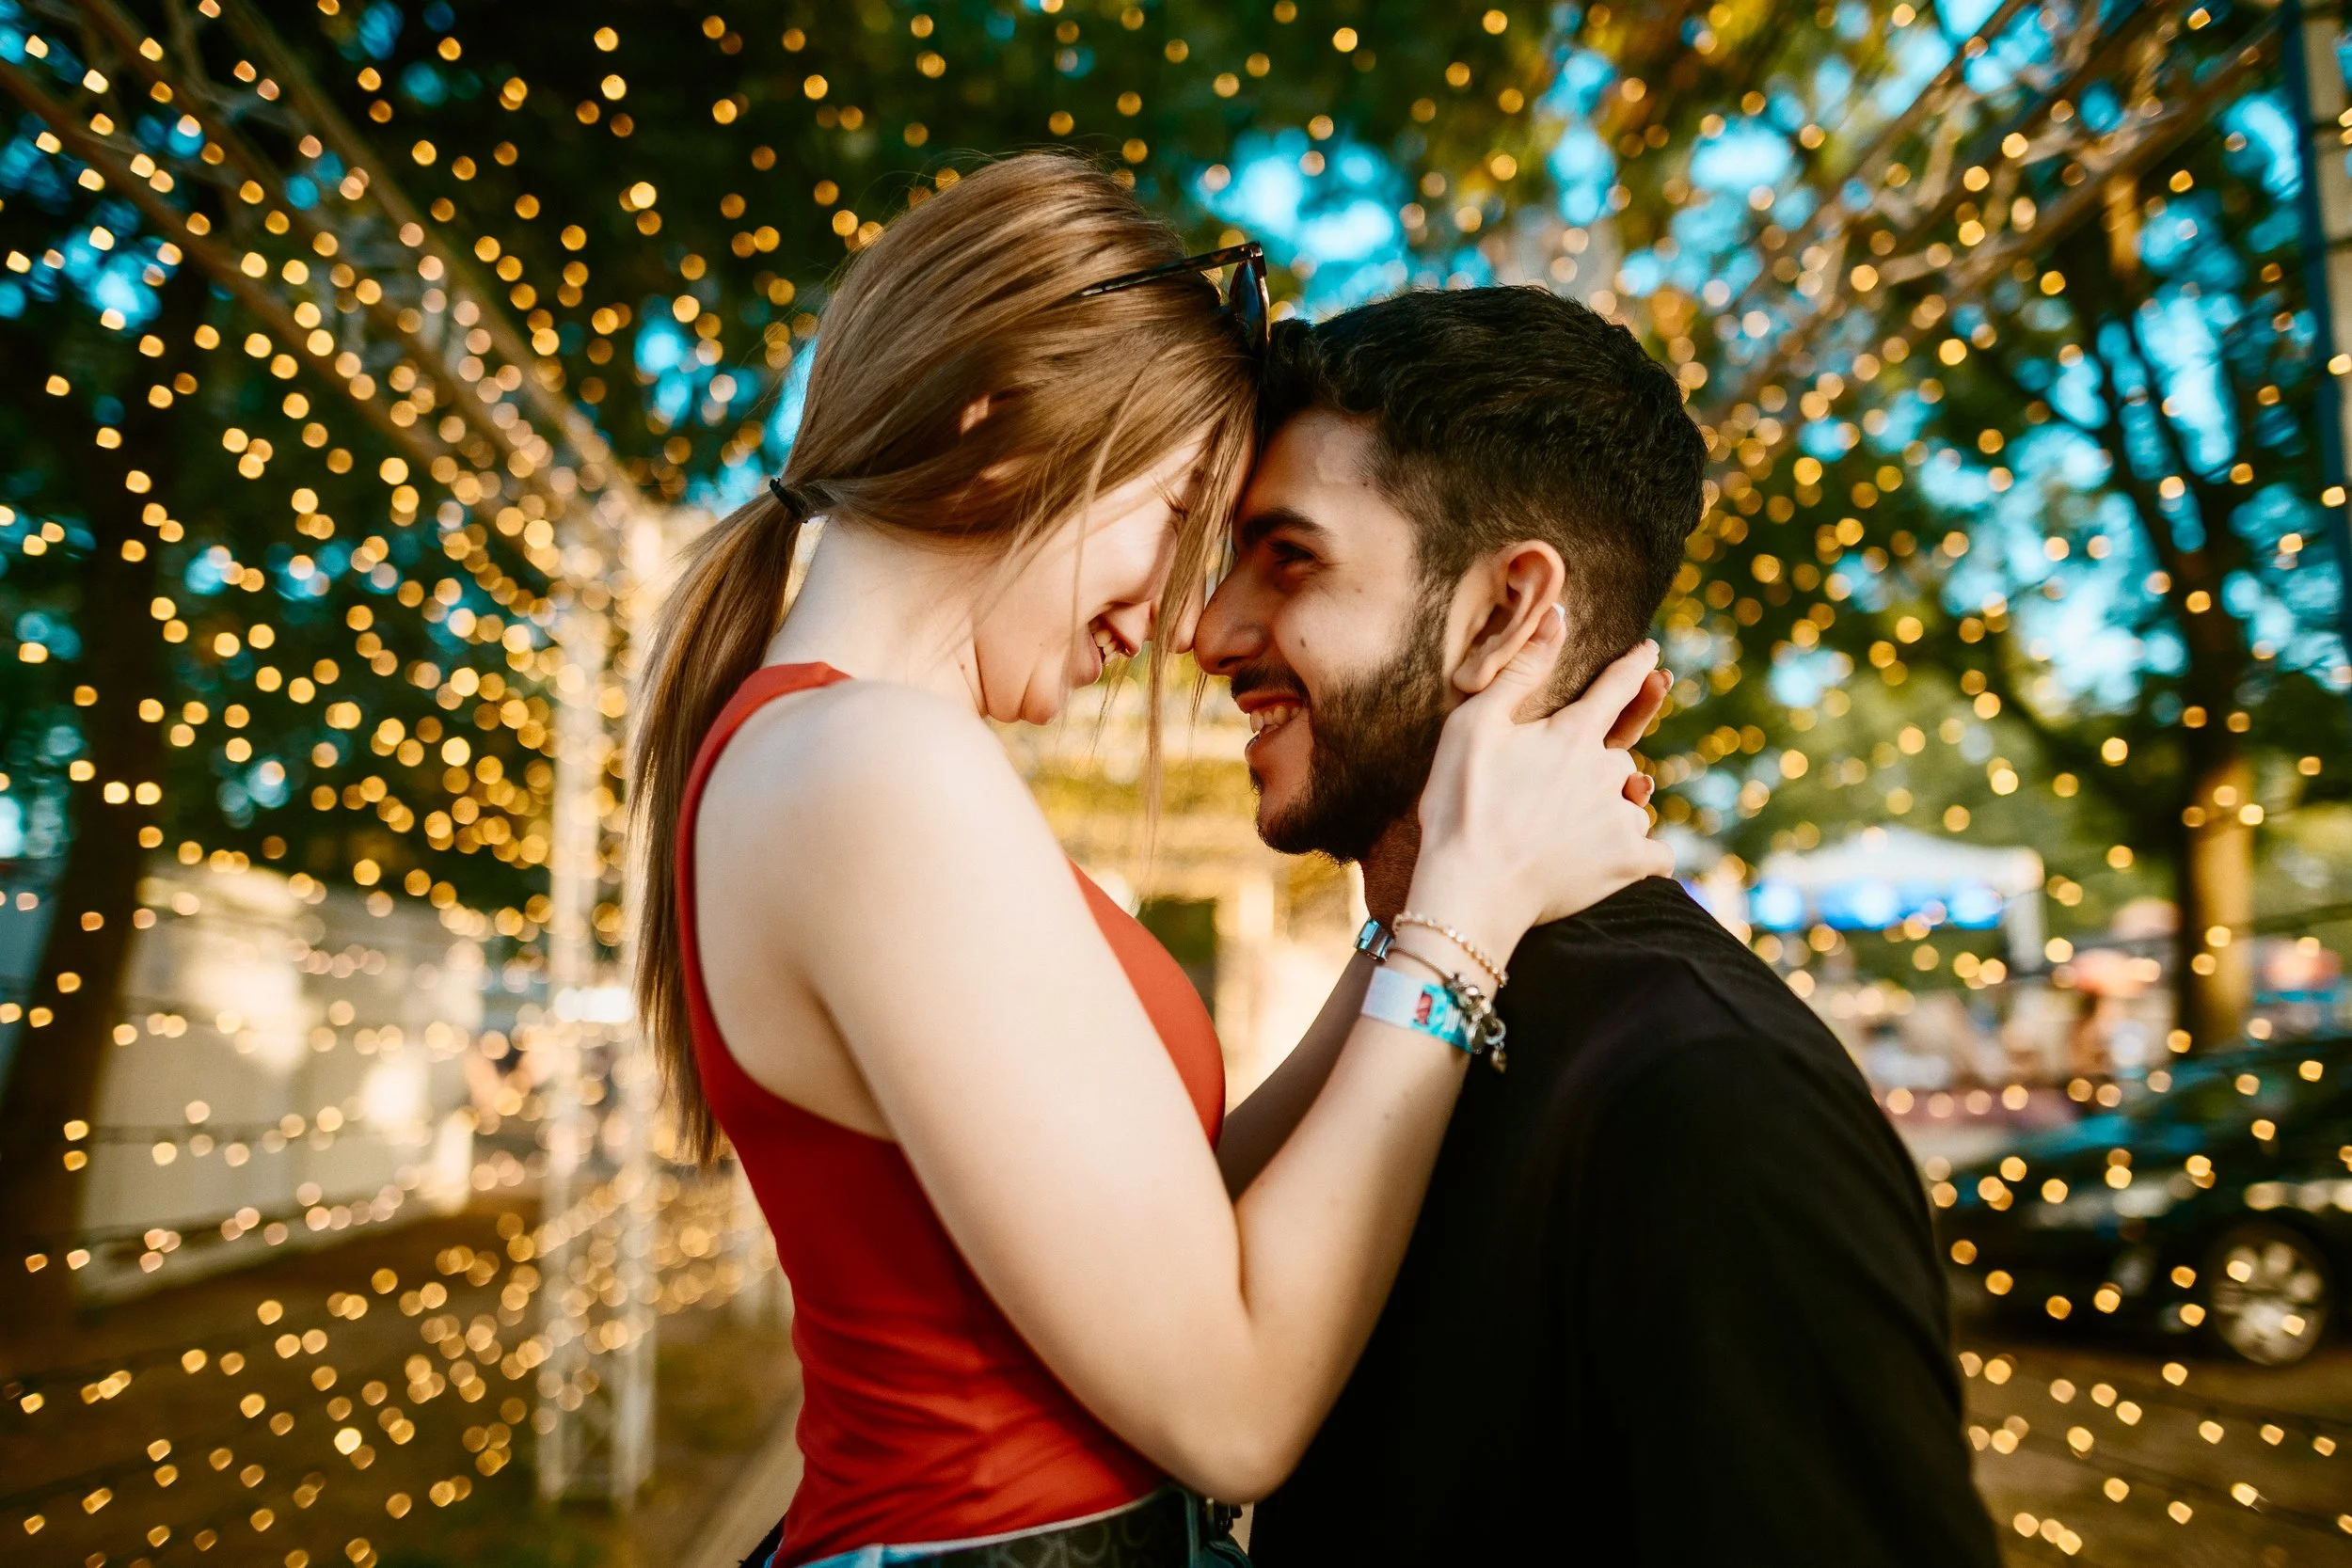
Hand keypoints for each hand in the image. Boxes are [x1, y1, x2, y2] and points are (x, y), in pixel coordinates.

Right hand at [1406, 615, 1675, 954]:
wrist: (1470, 890)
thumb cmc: (1461, 805)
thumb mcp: (1473, 726)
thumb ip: (1520, 671)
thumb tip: (1558, 615)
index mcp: (1573, 734)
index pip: (1617, 686)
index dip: (1636, 665)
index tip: (1652, 653)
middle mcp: (1608, 771)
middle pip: (1621, 757)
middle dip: (1600, 766)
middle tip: (1558, 791)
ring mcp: (1622, 819)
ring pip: (1632, 805)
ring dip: (1613, 811)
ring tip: (1569, 833)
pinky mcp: (1629, 864)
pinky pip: (1654, 852)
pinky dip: (1639, 854)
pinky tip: (1611, 862)